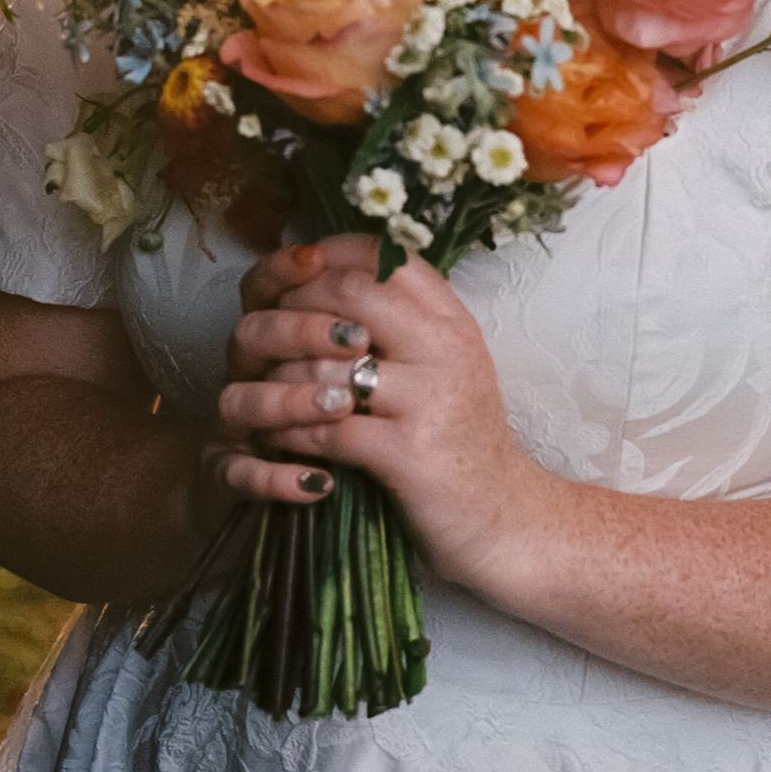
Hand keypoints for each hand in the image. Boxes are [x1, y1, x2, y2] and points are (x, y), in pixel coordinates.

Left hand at [214, 234, 558, 593]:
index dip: (328, 255)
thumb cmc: (460, 434)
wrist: (504, 517)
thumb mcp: (448, 361)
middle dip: (295, 311)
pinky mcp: (407, 453)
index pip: (385, 254)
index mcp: (452, 319)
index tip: (293, 274)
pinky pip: (326, 428)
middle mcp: (445, 347)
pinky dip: (293, 432)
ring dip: (282, 379)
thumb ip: (405, 318)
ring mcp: (428, 399)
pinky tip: (281, 438)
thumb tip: (334, 273)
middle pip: (350, 292)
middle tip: (270, 336)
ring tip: (267, 391)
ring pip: (327, 363)